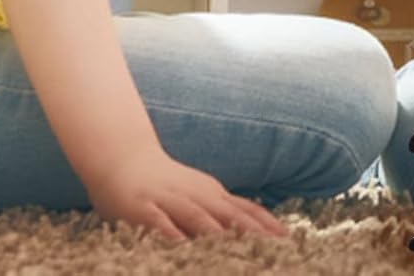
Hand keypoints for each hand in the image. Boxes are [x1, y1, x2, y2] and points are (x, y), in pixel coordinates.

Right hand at [85, 143, 287, 240]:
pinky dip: (171, 234)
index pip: (245, 210)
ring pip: (197, 217)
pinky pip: (158, 222)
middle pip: (229, 215)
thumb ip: (221, 213)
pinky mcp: (143, 207)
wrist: (124, 158)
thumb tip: (252, 231)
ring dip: (217, 236)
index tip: (289, 241)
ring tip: (236, 255)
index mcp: (212, 194)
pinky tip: (181, 247)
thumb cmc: (165, 184)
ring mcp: (170, 200)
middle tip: (273, 252)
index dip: (266, 226)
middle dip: (251, 234)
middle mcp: (196, 195)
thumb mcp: (199, 195)